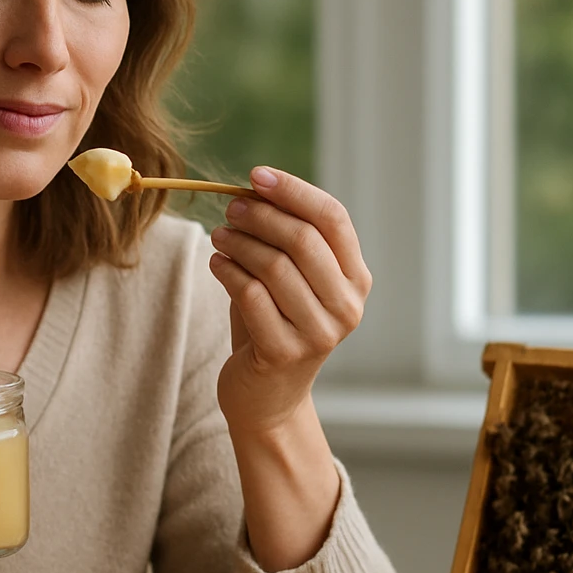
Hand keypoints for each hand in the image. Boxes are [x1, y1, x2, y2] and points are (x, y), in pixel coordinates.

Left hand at [208, 167, 370, 433]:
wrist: (268, 398)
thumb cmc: (275, 324)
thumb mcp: (290, 278)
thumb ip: (284, 238)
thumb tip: (255, 187)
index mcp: (356, 279)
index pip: (333, 218)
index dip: (294, 191)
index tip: (257, 175)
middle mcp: (346, 306)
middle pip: (303, 239)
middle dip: (261, 215)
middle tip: (230, 206)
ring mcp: (320, 333)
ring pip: (274, 266)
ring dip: (239, 242)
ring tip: (219, 235)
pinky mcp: (285, 354)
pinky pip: (252, 296)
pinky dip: (228, 272)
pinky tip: (216, 264)